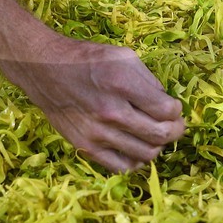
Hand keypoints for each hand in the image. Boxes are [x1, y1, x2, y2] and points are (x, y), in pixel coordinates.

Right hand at [0, 38, 185, 171]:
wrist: (45, 70)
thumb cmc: (86, 59)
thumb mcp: (123, 56)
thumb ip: (148, 80)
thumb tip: (166, 103)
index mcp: (122, 83)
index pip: (166, 110)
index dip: (177, 110)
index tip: (174, 107)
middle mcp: (111, 111)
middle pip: (160, 135)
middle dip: (175, 130)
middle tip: (175, 125)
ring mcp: (97, 133)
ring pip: (145, 154)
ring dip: (158, 146)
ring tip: (155, 135)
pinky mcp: (85, 147)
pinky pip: (121, 167)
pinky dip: (136, 161)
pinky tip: (136, 148)